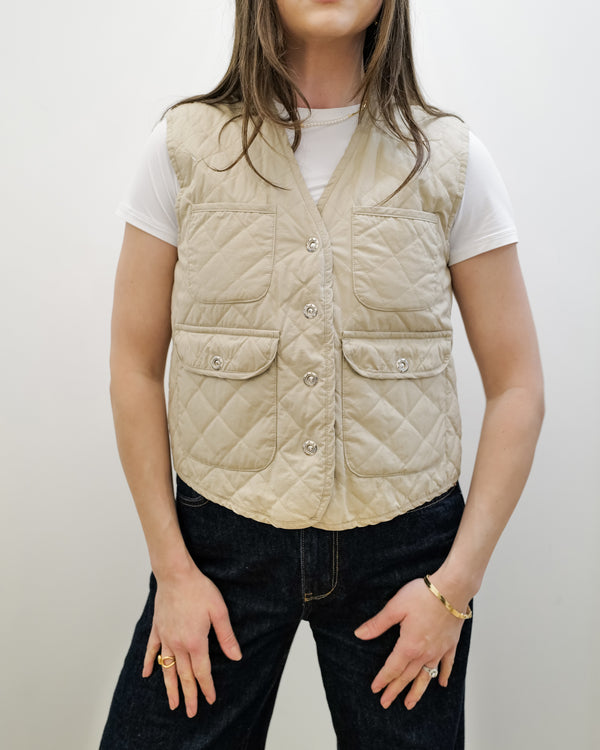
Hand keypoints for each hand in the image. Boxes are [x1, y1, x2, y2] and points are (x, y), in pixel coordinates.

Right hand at [142, 565, 241, 716]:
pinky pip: (151, 650)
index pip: (202, 671)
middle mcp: (178, 644)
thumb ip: (226, 636)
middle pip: (184, 675)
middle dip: (189, 695)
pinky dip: (149, 663)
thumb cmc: (199, 590)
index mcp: (195, 641)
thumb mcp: (219, 611)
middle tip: (191, 712)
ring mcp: (165, 637)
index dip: (207, 687)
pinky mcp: (157, 628)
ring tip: (172, 704)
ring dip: (170, 688)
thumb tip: (236, 657)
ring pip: (168, 668)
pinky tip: (147, 675)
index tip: (210, 699)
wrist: (176, 574)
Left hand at [354, 574, 469, 710]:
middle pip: (407, 676)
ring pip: (426, 677)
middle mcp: (425, 653)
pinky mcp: (450, 645)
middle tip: (385, 702)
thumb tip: (359, 634)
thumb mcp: (395, 607)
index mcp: (409, 645)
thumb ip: (378, 624)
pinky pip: (447, 665)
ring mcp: (439, 651)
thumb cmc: (423, 595)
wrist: (452, 590)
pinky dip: (443, 675)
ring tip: (410, 704)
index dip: (383, 679)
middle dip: (395, 690)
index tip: (375, 689)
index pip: (392, 668)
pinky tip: (442, 683)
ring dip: (417, 691)